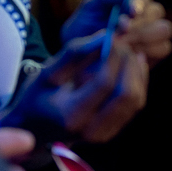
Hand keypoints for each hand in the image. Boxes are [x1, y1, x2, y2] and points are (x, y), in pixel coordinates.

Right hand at [0, 28, 147, 144]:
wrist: (33, 129)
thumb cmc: (35, 98)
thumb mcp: (46, 72)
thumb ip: (74, 53)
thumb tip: (105, 35)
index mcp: (72, 115)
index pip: (105, 83)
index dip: (113, 57)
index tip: (112, 38)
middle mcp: (91, 130)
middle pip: (127, 95)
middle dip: (129, 64)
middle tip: (122, 45)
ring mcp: (104, 135)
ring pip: (136, 100)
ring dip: (136, 73)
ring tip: (128, 52)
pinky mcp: (112, 132)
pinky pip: (134, 106)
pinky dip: (138, 83)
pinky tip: (133, 65)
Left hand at [62, 0, 171, 65]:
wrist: (80, 55)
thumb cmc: (83, 27)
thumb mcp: (89, 6)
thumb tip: (128, 8)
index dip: (139, 1)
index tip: (130, 13)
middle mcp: (145, 13)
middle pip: (157, 11)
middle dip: (139, 23)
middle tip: (120, 33)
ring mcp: (153, 33)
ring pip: (164, 29)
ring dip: (143, 37)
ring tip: (121, 44)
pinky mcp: (155, 52)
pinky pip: (163, 48)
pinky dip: (148, 51)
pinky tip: (129, 54)